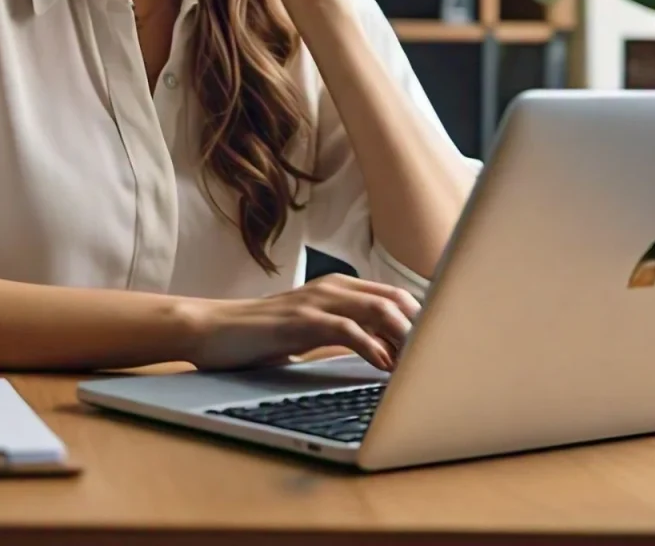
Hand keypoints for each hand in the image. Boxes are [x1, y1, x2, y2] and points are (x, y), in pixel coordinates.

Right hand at [185, 273, 419, 371]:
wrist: (212, 329)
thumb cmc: (262, 334)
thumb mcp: (311, 329)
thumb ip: (346, 332)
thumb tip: (389, 355)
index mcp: (338, 286)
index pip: (396, 295)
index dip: (424, 320)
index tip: (441, 348)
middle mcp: (332, 286)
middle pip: (396, 299)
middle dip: (423, 329)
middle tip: (438, 360)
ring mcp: (316, 301)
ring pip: (378, 310)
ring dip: (405, 339)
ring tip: (419, 367)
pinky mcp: (300, 321)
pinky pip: (347, 329)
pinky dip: (372, 348)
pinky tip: (383, 367)